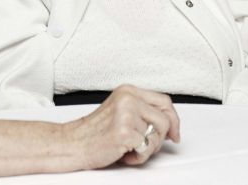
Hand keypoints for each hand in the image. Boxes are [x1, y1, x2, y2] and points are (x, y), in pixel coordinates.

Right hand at [65, 85, 179, 169]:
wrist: (74, 142)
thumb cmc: (96, 131)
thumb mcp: (121, 111)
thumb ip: (143, 111)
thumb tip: (170, 124)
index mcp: (128, 91)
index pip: (164, 101)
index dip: (173, 119)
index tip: (174, 133)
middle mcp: (128, 99)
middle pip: (165, 119)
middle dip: (161, 138)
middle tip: (147, 146)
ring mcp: (126, 114)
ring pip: (157, 136)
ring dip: (147, 149)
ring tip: (130, 149)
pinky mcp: (123, 131)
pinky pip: (145, 148)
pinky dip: (138, 157)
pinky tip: (124, 154)